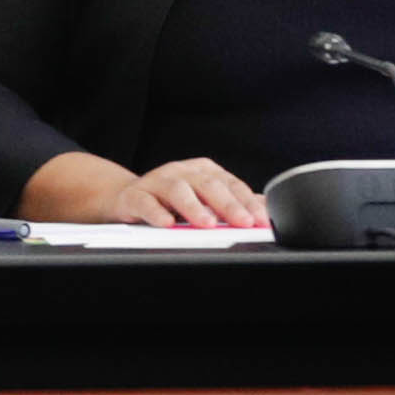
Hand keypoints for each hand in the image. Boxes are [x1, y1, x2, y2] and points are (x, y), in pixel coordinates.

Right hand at [112, 156, 263, 228]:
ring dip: (194, 207)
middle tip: (243, 222)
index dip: (247, 202)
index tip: (260, 220)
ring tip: (208, 224)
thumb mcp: (206, 199)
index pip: (231, 184)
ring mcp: (157, 181)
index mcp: (204, 171)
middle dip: (228, 205)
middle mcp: (182, 171)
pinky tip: (167, 223)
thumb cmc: (173, 200)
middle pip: (208, 185)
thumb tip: (265, 208)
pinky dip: (156, 212)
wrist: (128, 197)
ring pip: (178, 190)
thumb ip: (234, 202)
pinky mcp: (135, 195)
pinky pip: (146, 202)